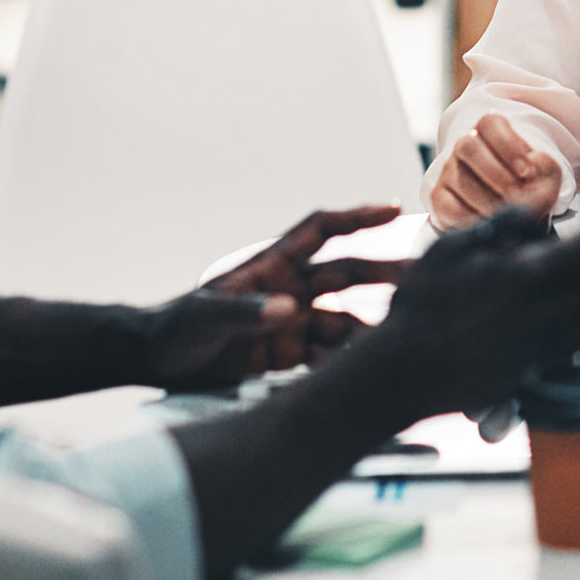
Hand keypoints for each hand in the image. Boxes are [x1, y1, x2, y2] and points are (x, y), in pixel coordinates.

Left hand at [144, 204, 413, 388]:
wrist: (157, 363)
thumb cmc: (177, 327)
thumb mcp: (206, 316)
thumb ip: (246, 311)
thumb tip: (288, 310)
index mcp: (273, 264)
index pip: (323, 229)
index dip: (359, 216)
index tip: (396, 208)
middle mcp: (292, 288)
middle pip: (348, 274)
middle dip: (384, 274)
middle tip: (421, 278)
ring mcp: (294, 322)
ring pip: (345, 317)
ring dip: (371, 324)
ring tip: (402, 334)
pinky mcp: (290, 354)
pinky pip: (328, 355)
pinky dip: (347, 361)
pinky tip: (368, 370)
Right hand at [375, 209, 579, 415]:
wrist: (403, 372)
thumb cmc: (420, 304)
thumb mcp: (451, 248)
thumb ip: (500, 225)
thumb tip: (533, 207)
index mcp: (526, 275)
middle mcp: (544, 312)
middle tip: (574, 256)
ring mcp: (541, 347)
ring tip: (554, 289)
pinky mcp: (533, 373)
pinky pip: (568, 347)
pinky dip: (566, 330)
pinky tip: (539, 322)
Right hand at [430, 114, 565, 226]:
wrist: (511, 203)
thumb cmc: (528, 182)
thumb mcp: (546, 173)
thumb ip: (547, 165)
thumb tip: (535, 161)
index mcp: (490, 128)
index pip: (490, 123)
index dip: (508, 145)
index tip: (527, 171)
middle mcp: (464, 144)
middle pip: (468, 146)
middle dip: (496, 175)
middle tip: (517, 195)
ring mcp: (448, 169)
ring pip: (460, 178)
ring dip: (489, 201)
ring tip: (509, 213)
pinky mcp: (439, 196)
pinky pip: (449, 207)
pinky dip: (472, 219)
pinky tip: (490, 222)